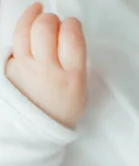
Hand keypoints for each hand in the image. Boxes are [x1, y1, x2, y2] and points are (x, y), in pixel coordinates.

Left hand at [6, 3, 86, 128]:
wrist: (38, 131)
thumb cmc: (61, 110)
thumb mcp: (81, 90)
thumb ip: (76, 63)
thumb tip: (69, 35)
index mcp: (72, 79)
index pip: (72, 38)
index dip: (72, 25)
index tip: (72, 26)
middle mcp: (47, 72)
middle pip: (46, 29)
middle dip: (52, 19)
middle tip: (55, 23)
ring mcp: (25, 68)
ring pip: (25, 29)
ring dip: (33, 15)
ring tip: (39, 11)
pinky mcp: (9, 68)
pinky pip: (15, 41)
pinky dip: (23, 31)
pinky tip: (29, 29)